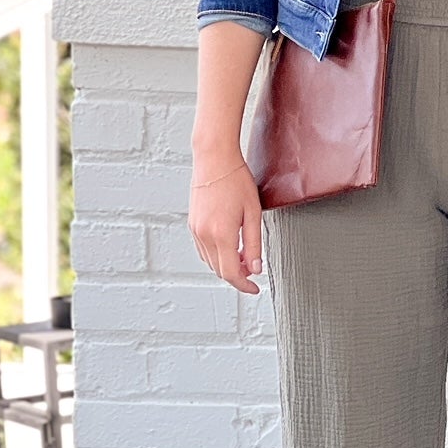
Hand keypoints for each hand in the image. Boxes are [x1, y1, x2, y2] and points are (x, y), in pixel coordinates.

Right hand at [189, 159, 263, 294]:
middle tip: (254, 269)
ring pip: (210, 262)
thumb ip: (254, 243)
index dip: (244, 285)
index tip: (255, 289)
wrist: (214, 159)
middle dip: (237, 275)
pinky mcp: (192, 224)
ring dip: (226, 265)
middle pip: (219, 270)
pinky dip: (216, 255)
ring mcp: (195, 230)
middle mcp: (204, 235)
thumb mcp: (253, 213)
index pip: (231, 272)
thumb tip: (256, 268)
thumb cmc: (237, 181)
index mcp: (221, 233)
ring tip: (244, 255)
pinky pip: (203, 250)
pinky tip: (230, 246)